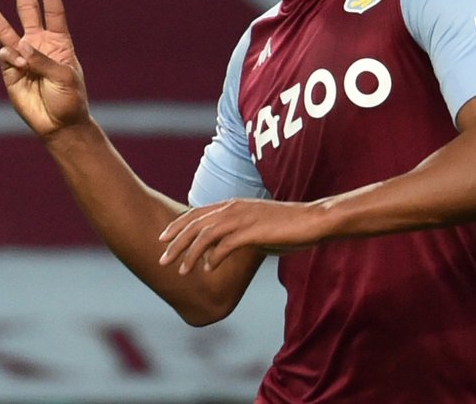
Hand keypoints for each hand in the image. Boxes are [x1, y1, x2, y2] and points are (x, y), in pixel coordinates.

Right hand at [0, 0, 88, 137]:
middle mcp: (39, 44)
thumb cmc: (69, 99)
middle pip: (28, 10)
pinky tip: (19, 64)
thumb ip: (42, 60)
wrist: (58, 124)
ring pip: (5, 30)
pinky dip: (11, 57)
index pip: (54, 12)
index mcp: (59, 42)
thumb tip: (18, 47)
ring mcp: (22, 56)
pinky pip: (5, 56)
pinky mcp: (9, 71)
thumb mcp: (63, 77)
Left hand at [158, 199, 330, 273]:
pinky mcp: (253, 232)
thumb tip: (215, 255)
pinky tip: (207, 270)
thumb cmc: (288, 226)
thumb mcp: (256, 229)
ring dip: (189, 253)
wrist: (314, 220)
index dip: (178, 226)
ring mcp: (243, 218)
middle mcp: (234, 208)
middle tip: (162, 259)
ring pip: (205, 234)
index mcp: (234, 204)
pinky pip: (225, 245)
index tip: (162, 239)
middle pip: (195, 223)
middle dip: (175, 242)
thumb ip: (235, 237)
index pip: (197, 213)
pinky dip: (213, 258)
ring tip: (180, 270)